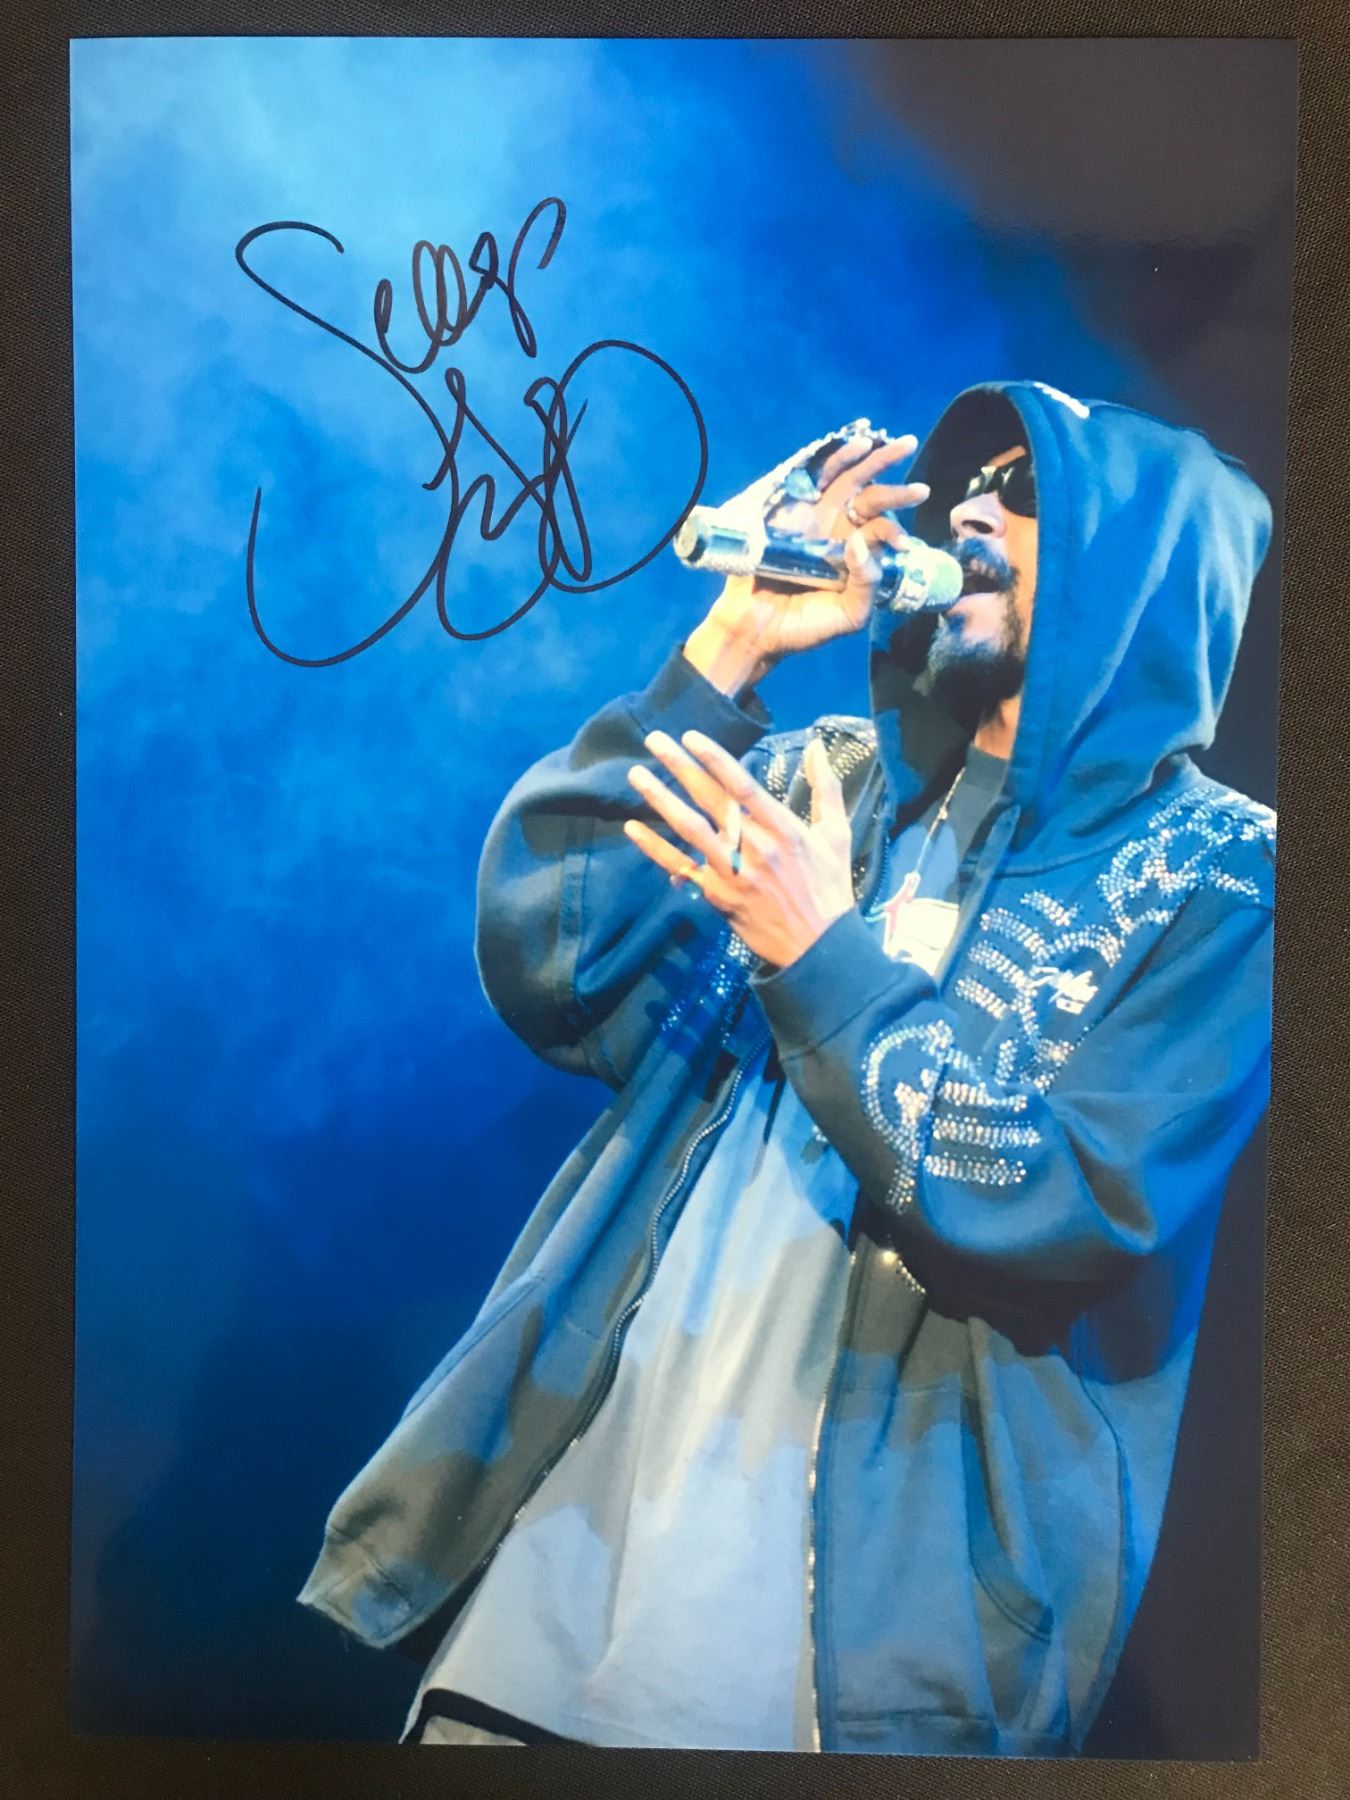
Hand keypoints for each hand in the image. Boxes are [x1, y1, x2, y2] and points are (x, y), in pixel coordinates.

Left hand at [624, 729, 855, 968]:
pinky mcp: (717, 895)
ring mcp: (732, 872)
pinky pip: (681, 867)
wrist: (819, 945)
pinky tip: (633, 828)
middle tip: (654, 739)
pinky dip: (655, 848)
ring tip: (636, 774)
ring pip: (689, 829)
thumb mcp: (836, 834)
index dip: (714, 759)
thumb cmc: (829, 886)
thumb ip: (826, 788)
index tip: (691, 736)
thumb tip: (818, 745)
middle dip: (680, 767)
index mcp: (783, 828)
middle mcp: (754, 847)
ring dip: (660, 800)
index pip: (742, 786)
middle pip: (710, 800)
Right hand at [684, 429, 930, 695]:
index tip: (903, 544)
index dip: (894, 528)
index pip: (880, 525)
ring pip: (842, 477)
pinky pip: (809, 476)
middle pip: (868, 492)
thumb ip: (867, 582)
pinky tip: (851, 442)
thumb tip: (861, 541)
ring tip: (878, 438)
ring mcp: (811, 517)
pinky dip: (829, 457)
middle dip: (889, 470)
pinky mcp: (786, 511)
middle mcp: (836, 529)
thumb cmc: (804, 627)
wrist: (756, 631)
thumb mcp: (849, 614)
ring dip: (863, 455)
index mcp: (855, 552)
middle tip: (909, 446)